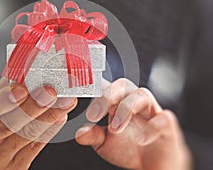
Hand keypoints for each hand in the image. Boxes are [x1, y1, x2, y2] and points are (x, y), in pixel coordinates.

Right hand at [0, 78, 76, 169]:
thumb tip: (22, 71)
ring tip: (64, 101)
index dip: (2, 101)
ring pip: (26, 136)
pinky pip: (35, 147)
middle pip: (8, 126)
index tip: (21, 88)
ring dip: (49, 116)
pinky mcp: (15, 168)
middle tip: (50, 91)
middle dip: (33, 107)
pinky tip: (60, 116)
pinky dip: (50, 130)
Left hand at [75, 78, 191, 169]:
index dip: (93, 84)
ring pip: (141, 95)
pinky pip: (163, 118)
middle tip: (94, 116)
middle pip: (123, 84)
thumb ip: (93, 135)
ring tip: (114, 129)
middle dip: (107, 96)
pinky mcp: (167, 124)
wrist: (153, 165)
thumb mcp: (104, 143)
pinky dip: (151, 128)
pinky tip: (140, 140)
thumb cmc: (128, 148)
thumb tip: (79, 132)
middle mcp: (134, 101)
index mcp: (118, 103)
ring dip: (125, 110)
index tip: (78, 93)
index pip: (106, 85)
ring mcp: (152, 111)